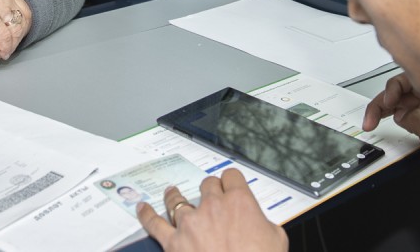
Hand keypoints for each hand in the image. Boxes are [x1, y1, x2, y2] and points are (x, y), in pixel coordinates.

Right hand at [0, 0, 31, 58]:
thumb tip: (1, 14)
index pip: (23, 8)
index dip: (22, 24)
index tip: (16, 35)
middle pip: (24, 18)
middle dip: (20, 34)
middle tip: (14, 46)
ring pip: (16, 29)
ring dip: (13, 43)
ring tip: (7, 52)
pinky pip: (4, 37)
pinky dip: (5, 47)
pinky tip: (2, 53)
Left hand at [137, 169, 287, 251]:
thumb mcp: (276, 239)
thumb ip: (265, 223)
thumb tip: (260, 224)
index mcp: (239, 202)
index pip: (231, 176)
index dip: (231, 182)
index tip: (230, 186)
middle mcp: (213, 206)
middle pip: (207, 185)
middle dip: (209, 191)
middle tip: (210, 197)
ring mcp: (191, 223)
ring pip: (178, 200)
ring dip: (176, 196)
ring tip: (172, 193)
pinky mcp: (174, 243)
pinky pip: (155, 224)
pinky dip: (146, 215)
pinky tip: (142, 208)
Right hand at [363, 73, 419, 208]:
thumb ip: (419, 122)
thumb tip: (401, 111)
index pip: (412, 83)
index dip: (393, 89)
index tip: (384, 103)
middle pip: (402, 92)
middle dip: (382, 101)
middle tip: (370, 118)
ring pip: (400, 103)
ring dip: (383, 109)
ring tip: (372, 120)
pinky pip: (404, 114)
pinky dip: (390, 116)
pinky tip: (385, 122)